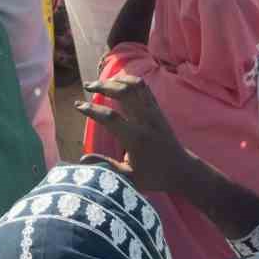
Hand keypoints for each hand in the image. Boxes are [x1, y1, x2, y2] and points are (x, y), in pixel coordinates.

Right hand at [75, 75, 191, 193]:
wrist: (180, 169)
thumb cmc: (152, 176)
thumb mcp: (128, 178)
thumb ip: (106, 166)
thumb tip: (82, 159)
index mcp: (136, 139)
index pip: (110, 117)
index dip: (92, 110)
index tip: (77, 106)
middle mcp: (146, 121)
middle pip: (124, 92)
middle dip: (103, 86)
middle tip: (87, 86)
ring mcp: (154, 112)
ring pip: (135, 85)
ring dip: (116, 79)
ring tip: (101, 82)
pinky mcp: (158, 109)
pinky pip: (144, 88)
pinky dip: (129, 80)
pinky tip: (118, 82)